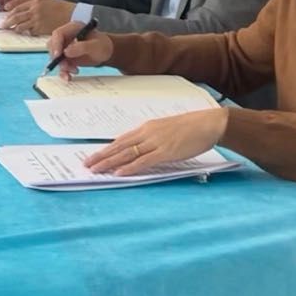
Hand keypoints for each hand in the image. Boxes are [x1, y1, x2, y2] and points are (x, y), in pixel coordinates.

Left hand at [5, 0, 75, 35]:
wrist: (71, 13)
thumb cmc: (59, 8)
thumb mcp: (44, 3)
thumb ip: (33, 7)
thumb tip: (22, 14)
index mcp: (34, 2)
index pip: (17, 8)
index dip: (10, 13)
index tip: (6, 17)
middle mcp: (34, 11)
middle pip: (15, 17)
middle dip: (7, 22)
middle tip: (3, 26)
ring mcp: (37, 20)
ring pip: (20, 26)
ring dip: (15, 29)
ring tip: (12, 30)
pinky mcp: (41, 28)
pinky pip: (29, 32)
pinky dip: (26, 32)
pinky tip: (24, 33)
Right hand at [45, 21, 113, 77]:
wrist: (105, 53)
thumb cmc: (102, 45)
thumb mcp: (96, 46)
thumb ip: (82, 47)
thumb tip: (66, 52)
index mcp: (72, 28)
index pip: (58, 34)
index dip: (56, 44)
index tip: (58, 55)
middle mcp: (66, 37)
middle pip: (53, 46)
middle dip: (58, 58)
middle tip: (67, 66)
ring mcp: (64, 47)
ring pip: (55, 57)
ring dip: (62, 66)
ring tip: (75, 71)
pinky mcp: (65, 57)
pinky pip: (60, 65)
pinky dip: (63, 72)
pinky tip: (68, 76)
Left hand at [83, 107, 228, 175]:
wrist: (209, 123)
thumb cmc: (192, 127)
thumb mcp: (167, 129)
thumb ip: (153, 138)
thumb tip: (142, 148)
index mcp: (147, 128)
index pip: (121, 139)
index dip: (107, 148)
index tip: (94, 155)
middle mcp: (147, 134)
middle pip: (119, 146)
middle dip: (102, 156)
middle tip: (86, 164)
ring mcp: (156, 142)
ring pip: (127, 153)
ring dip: (109, 162)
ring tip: (96, 169)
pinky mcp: (166, 151)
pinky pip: (143, 161)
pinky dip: (129, 167)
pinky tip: (119, 172)